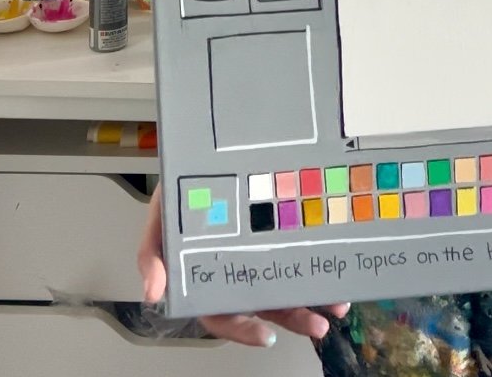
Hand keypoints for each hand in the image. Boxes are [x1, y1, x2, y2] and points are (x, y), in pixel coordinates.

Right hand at [137, 183, 349, 346]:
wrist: (201, 153)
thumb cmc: (179, 192)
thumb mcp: (159, 219)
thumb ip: (152, 255)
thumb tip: (154, 293)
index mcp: (208, 278)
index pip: (223, 315)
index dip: (243, 330)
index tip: (267, 336)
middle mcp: (239, 271)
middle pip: (266, 305)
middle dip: (294, 318)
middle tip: (319, 324)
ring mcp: (264, 252)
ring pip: (290, 284)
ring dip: (315, 298)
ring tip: (339, 304)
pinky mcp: (283, 230)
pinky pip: (303, 251)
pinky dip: (321, 261)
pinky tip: (339, 266)